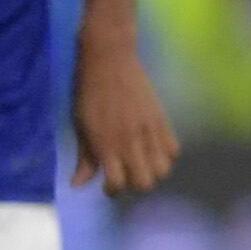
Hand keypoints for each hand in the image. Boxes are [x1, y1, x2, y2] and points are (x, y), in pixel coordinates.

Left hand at [66, 31, 179, 196]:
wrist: (109, 59)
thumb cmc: (88, 92)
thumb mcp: (80, 126)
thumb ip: (84, 157)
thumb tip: (78, 184)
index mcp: (106, 145)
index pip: (117, 184)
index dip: (111, 190)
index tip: (107, 184)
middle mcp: (130, 142)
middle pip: (144, 182)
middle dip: (134, 184)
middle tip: (124, 173)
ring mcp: (149, 131)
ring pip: (162, 170)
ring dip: (152, 172)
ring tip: (140, 162)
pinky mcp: (161, 119)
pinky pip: (173, 150)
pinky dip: (165, 155)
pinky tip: (151, 148)